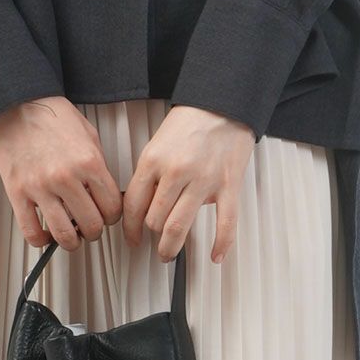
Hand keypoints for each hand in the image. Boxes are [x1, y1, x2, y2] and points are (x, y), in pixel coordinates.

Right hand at [0, 96, 123, 251]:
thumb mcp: (88, 135)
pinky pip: (31, 231)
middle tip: (88, 224)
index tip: (105, 214)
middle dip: (94, 229)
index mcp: (88, 162)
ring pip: (64, 235)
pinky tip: (45, 233)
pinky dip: (41, 240)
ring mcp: (40, 187)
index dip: (111, 215)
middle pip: (92, 226)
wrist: (17, 102)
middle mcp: (66, 177)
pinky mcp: (17, 192)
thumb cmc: (51, 115)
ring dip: (71, 240)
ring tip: (70, 233)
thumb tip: (104, 194)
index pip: (112, 208)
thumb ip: (98, 166)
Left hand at [122, 104, 254, 262]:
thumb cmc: (190, 121)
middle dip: (152, 238)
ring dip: (172, 247)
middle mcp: (176, 172)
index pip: (133, 204)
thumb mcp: (157, 143)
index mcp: (153, 160)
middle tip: (154, 247)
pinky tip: (215, 256)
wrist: (222, 104)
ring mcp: (203, 180)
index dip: (130, 228)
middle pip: (155, 220)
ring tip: (170, 253)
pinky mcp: (229, 185)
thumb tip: (142, 205)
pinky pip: (225, 223)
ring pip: (180, 226)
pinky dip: (220, 244)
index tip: (132, 238)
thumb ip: (150, 174)